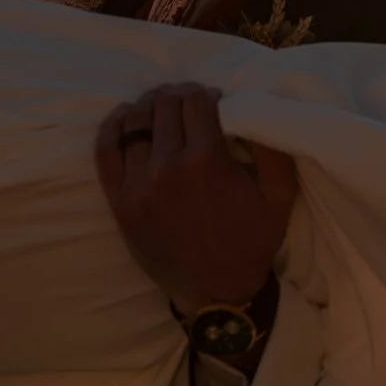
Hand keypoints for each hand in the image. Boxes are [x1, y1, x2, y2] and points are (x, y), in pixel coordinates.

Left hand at [95, 84, 295, 314]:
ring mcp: (138, 184)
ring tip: (162, 107)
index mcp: (207, 162)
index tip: (214, 101)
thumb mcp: (280, 196)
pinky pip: (106, 149)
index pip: (196, 100)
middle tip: (189, 103)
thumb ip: (274, 148)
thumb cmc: (251, 242)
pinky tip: (127, 116)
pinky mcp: (119, 200)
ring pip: (136, 121)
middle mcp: (167, 167)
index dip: (206, 94)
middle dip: (179, 95)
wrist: (216, 291)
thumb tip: (252, 106)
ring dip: (150, 105)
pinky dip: (114, 125)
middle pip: (165, 105)